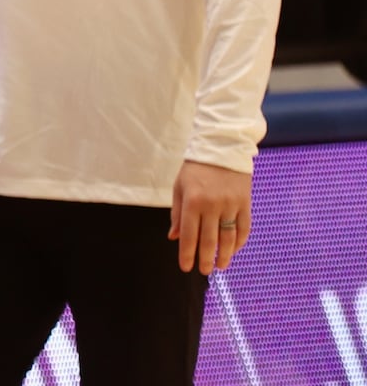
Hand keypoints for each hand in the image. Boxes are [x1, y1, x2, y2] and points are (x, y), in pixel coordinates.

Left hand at [169, 160, 251, 274]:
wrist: (222, 148)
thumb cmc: (196, 169)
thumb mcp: (180, 187)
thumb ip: (177, 214)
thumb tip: (174, 237)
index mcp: (193, 201)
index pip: (189, 234)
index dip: (187, 254)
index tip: (186, 267)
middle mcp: (212, 205)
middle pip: (209, 240)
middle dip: (206, 259)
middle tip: (204, 271)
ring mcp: (231, 205)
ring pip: (229, 238)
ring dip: (225, 255)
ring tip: (220, 266)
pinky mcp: (245, 203)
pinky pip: (244, 228)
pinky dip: (239, 242)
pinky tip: (234, 250)